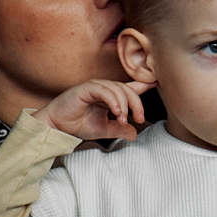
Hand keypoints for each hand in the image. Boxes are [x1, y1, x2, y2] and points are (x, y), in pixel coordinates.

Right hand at [32, 80, 155, 140]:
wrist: (57, 127)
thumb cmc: (77, 125)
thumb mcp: (104, 129)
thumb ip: (119, 129)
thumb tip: (134, 134)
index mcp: (110, 96)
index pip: (131, 88)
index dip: (145, 84)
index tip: (159, 82)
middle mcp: (105, 88)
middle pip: (128, 89)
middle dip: (137, 104)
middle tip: (139, 119)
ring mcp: (95, 87)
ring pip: (118, 89)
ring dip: (125, 104)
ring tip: (123, 119)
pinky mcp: (86, 88)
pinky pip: (104, 91)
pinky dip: (113, 101)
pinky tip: (117, 113)